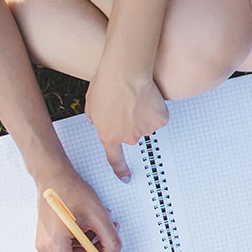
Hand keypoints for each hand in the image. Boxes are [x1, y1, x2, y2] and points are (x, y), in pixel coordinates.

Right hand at [32, 170, 124, 251]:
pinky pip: (72, 246)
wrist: (53, 175)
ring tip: (106, 223)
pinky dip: (87, 238)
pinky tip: (93, 222)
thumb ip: (111, 241)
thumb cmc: (72, 191)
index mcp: (55, 244)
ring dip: (96, 243)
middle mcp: (46, 247)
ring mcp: (46, 243)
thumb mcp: (99, 216)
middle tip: (115, 240)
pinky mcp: (50, 237)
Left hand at [84, 61, 166, 178]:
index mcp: (108, 136)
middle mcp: (128, 138)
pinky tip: (148, 97)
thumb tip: (104, 120)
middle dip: (130, 122)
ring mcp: (145, 130)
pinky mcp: (160, 120)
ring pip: (147, 124)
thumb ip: (97, 120)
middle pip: (132, 134)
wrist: (125, 73)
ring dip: (143, 114)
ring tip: (135, 97)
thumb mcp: (91, 106)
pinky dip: (156, 108)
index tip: (126, 178)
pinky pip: (159, 116)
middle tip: (126, 104)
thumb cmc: (106, 85)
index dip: (120, 169)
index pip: (114, 158)